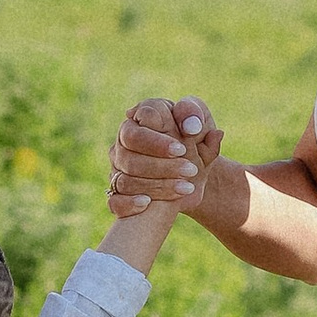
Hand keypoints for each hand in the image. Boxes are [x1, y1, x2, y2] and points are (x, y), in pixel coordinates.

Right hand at [108, 96, 222, 217]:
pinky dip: (128, 203)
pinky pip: (114, 200)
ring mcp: (118, 165)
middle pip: (129, 149)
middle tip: (190, 170)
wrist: (193, 172)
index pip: (141, 119)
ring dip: (156, 185)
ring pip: (125, 177)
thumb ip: (196, 117)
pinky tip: (147, 203)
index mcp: (145, 114)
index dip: (158, 138)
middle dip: (160, 163)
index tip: (181, 150)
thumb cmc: (196, 140)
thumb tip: (191, 125)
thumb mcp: (201, 125)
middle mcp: (125, 137)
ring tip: (187, 187)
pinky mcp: (117, 190)